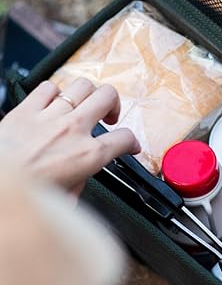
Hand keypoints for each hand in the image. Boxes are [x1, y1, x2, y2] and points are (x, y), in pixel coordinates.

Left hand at [0, 78, 139, 194]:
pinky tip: (53, 103)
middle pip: (108, 96)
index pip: (125, 138)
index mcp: (88, 154)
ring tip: (84, 105)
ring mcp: (50, 116)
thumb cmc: (26, 194)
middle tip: (108, 116)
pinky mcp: (25, 110)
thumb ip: (79, 184)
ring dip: (88, 95)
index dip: (132, 142)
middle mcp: (73, 130)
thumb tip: (79, 180)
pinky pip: (48, 87)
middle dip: (114, 104)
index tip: (129, 145)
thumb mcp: (66, 199)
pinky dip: (54, 93)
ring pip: (83, 85)